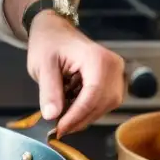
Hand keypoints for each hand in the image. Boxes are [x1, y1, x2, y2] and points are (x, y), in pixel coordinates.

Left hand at [26, 11, 124, 135]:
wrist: (55, 30)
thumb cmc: (48, 43)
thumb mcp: (42, 65)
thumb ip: (49, 90)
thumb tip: (52, 116)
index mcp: (97, 58)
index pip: (92, 95)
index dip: (77, 116)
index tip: (59, 129)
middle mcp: (113, 66)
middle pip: (102, 103)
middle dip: (80, 119)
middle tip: (58, 128)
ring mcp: (116, 74)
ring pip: (105, 106)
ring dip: (84, 115)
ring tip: (62, 117)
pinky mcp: (114, 80)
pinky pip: (104, 102)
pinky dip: (87, 109)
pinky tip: (71, 108)